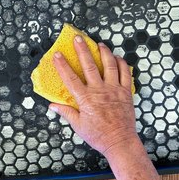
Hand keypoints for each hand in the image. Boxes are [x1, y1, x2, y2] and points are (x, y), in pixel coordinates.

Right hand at [49, 35, 137, 155]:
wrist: (119, 141)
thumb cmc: (98, 135)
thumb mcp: (78, 126)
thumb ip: (66, 112)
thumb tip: (52, 106)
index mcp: (86, 99)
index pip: (71, 78)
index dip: (62, 65)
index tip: (57, 54)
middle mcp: (100, 90)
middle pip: (90, 66)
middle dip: (82, 50)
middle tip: (78, 38)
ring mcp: (114, 89)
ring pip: (110, 65)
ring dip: (104, 52)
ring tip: (99, 44)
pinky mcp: (126, 92)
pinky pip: (126, 73)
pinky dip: (122, 63)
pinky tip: (117, 58)